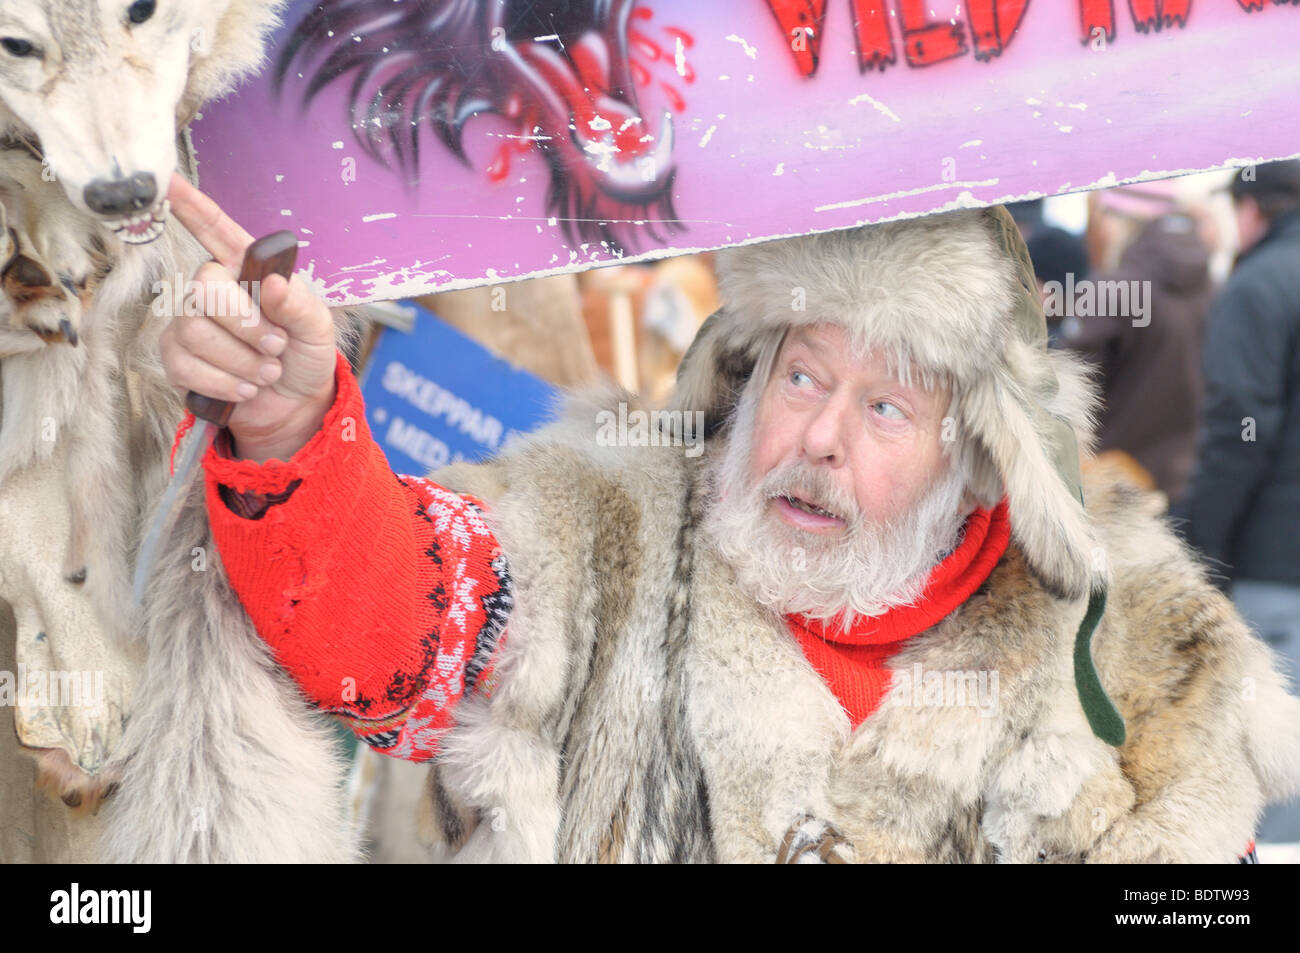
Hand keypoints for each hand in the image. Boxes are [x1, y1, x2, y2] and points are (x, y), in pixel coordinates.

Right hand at [159, 173, 337, 462]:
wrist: (294, 404)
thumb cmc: (304, 355)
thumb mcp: (318, 328)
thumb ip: (299, 304)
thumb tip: (271, 283)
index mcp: (246, 270)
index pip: (214, 229)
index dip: (190, 205)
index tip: (166, 179)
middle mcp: (211, 289)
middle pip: (204, 289)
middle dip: (246, 325)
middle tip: (277, 346)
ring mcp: (189, 323)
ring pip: (195, 331)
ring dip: (243, 360)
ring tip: (267, 371)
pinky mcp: (178, 359)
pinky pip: (187, 365)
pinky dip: (226, 383)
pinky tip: (247, 387)